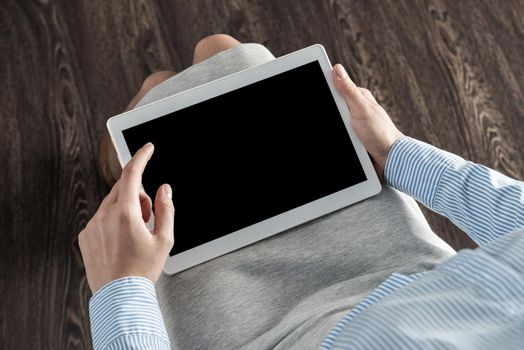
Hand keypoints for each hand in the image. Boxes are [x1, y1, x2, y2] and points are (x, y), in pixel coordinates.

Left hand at [79, 143, 174, 293]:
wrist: (119, 295)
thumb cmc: (142, 270)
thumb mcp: (164, 239)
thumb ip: (166, 209)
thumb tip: (164, 189)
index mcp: (125, 214)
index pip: (132, 174)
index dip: (141, 157)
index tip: (147, 148)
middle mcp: (104, 216)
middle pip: (123, 189)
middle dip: (138, 195)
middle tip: (148, 217)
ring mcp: (92, 226)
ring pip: (112, 203)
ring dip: (126, 208)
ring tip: (135, 233)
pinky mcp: (85, 235)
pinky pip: (101, 217)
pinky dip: (113, 220)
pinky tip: (122, 240)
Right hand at [332, 64, 403, 180]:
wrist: (391, 160)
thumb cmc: (380, 134)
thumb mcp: (361, 109)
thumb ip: (348, 91)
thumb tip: (337, 68)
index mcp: (359, 97)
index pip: (335, 88)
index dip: (323, 90)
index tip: (317, 97)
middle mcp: (356, 109)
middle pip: (332, 107)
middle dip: (330, 115)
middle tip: (340, 124)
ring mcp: (354, 123)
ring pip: (335, 121)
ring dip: (336, 130)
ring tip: (344, 137)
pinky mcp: (353, 137)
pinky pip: (340, 135)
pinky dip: (340, 138)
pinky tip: (342, 142)